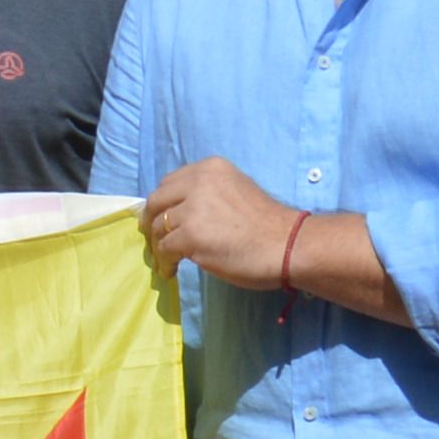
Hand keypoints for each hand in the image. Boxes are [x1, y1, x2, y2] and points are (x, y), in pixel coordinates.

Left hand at [141, 158, 305, 294]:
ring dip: (159, 245)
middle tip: (153, 239)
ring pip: (158, 227)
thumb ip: (206, 194)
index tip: (159, 217)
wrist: (288, 245)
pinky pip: (165, 249)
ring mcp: (193, 209)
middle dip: (151, 222)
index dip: (162, 203)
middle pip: (157, 201)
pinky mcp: (190, 235)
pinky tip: (171, 269)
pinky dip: (165, 261)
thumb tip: (177, 210)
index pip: (170, 183)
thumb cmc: (267, 224)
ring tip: (167, 259)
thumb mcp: (234, 191)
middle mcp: (198, 182)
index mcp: (210, 168)